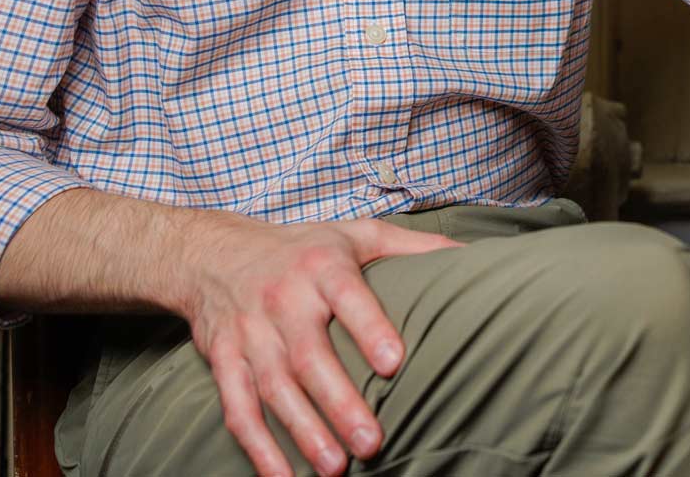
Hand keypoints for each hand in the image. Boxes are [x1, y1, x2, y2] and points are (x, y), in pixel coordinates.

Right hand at [176, 212, 461, 476]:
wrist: (214, 253)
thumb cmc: (304, 248)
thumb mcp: (357, 235)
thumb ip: (413, 247)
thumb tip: (475, 256)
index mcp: (321, 267)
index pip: (348, 296)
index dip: (369, 327)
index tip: (394, 362)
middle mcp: (282, 299)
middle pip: (309, 355)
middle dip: (340, 402)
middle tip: (373, 442)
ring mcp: (249, 333)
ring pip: (274, 388)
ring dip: (304, 431)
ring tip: (336, 467)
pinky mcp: (223, 360)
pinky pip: (237, 407)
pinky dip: (256, 446)